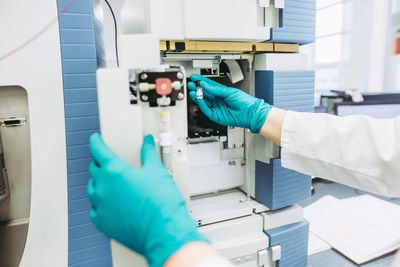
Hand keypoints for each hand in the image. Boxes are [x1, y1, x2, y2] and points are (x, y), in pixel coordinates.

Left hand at [87, 133, 206, 266]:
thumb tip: (147, 143)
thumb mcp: (157, 171)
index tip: (96, 140)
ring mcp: (100, 206)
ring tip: (113, 183)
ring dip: (99, 183)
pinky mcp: (102, 223)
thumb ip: (148, 153)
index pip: (97, 150)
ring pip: (93, 189)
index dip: (96, 142)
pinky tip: (112, 203)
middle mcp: (103, 188)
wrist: (163, 231)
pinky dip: (101, 203)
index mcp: (114, 171)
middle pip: (94, 168)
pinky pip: (95, 209)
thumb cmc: (161, 204)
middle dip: (100, 162)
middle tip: (109, 161)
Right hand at [188, 74, 271, 133]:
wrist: (249, 113)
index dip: (201, 81)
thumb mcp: (229, 92)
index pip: (209, 85)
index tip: (195, 78)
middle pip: (204, 93)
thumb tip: (205, 85)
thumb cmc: (244, 102)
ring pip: (203, 101)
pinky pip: (206, 109)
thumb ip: (216, 89)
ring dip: (197, 96)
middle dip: (197, 88)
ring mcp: (216, 107)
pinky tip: (199, 98)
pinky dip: (201, 104)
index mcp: (221, 92)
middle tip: (191, 84)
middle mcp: (218, 99)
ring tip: (193, 90)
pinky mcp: (215, 115)